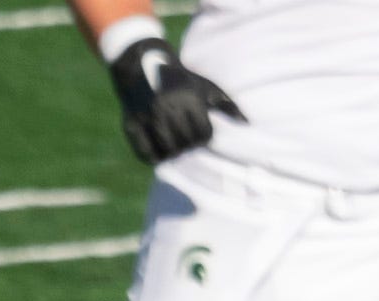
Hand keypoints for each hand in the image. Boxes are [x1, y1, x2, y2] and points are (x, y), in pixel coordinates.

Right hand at [107, 33, 239, 165]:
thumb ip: (228, 106)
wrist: (140, 65)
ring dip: (175, 153)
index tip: (202, 134)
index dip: (205, 138)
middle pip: (186, 144)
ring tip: (178, 146)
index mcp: (186, 98)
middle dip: (191, 146)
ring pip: (168, 151)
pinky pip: (147, 153)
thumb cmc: (182, 81)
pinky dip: (156, 156)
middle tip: (190, 142)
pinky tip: (162, 150)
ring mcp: (146, 117)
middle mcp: (165, 108)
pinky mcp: (130, 125)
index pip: (204, 135)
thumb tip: (247, 126)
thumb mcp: (206, 87)